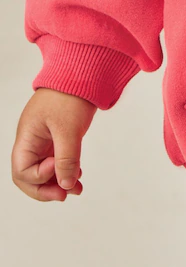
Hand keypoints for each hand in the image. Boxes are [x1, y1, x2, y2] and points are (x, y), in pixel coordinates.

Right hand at [11, 87, 96, 201]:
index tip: (57, 169)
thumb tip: (66, 186)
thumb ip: (66, 158)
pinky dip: (66, 171)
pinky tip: (78, 176)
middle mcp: (32, 141)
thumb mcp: (68, 128)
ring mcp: (44, 140)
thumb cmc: (70, 94)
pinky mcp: (57, 137)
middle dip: (45, 189)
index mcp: (26, 137)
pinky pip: (56, 161)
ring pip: (44, 171)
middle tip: (65, 195)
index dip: (38, 177)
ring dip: (59, 182)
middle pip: (29, 176)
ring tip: (77, 189)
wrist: (83, 71)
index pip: (22, 170)